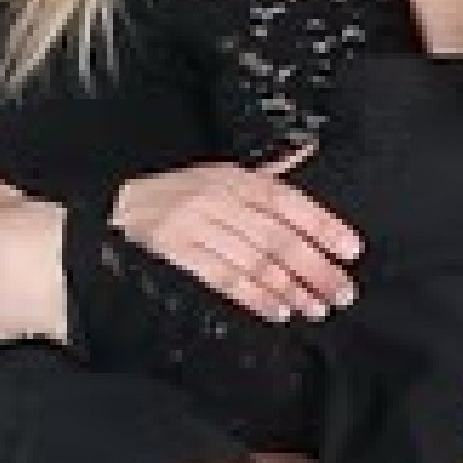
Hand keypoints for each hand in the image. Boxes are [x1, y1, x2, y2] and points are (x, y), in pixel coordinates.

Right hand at [113, 153, 360, 322]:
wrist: (111, 214)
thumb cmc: (174, 198)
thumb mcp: (219, 177)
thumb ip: (266, 176)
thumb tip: (309, 151)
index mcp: (232, 178)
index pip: (287, 200)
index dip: (322, 224)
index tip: (351, 248)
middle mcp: (216, 200)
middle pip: (277, 236)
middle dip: (316, 267)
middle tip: (343, 291)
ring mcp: (193, 228)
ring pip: (254, 261)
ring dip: (291, 288)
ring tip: (316, 307)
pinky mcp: (174, 256)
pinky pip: (223, 280)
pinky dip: (254, 298)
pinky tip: (277, 310)